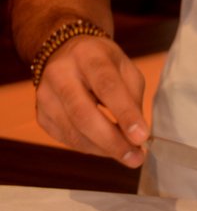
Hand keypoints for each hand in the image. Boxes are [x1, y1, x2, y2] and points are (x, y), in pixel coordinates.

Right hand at [35, 35, 148, 165]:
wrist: (66, 53)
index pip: (107, 86)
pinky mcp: (40, 115)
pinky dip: (90, 148)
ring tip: (128, 155)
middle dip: (112, 141)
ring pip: (73, 132)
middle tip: (136, 157)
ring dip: (103, 149)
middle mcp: (60, 74)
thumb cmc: (103, 62)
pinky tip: (107, 148)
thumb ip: (132, 97)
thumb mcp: (124, 67)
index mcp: (88, 55)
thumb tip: (136, 135)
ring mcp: (45, 96)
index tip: (142, 137)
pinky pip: (66, 139)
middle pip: (84, 114)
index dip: (125, 113)